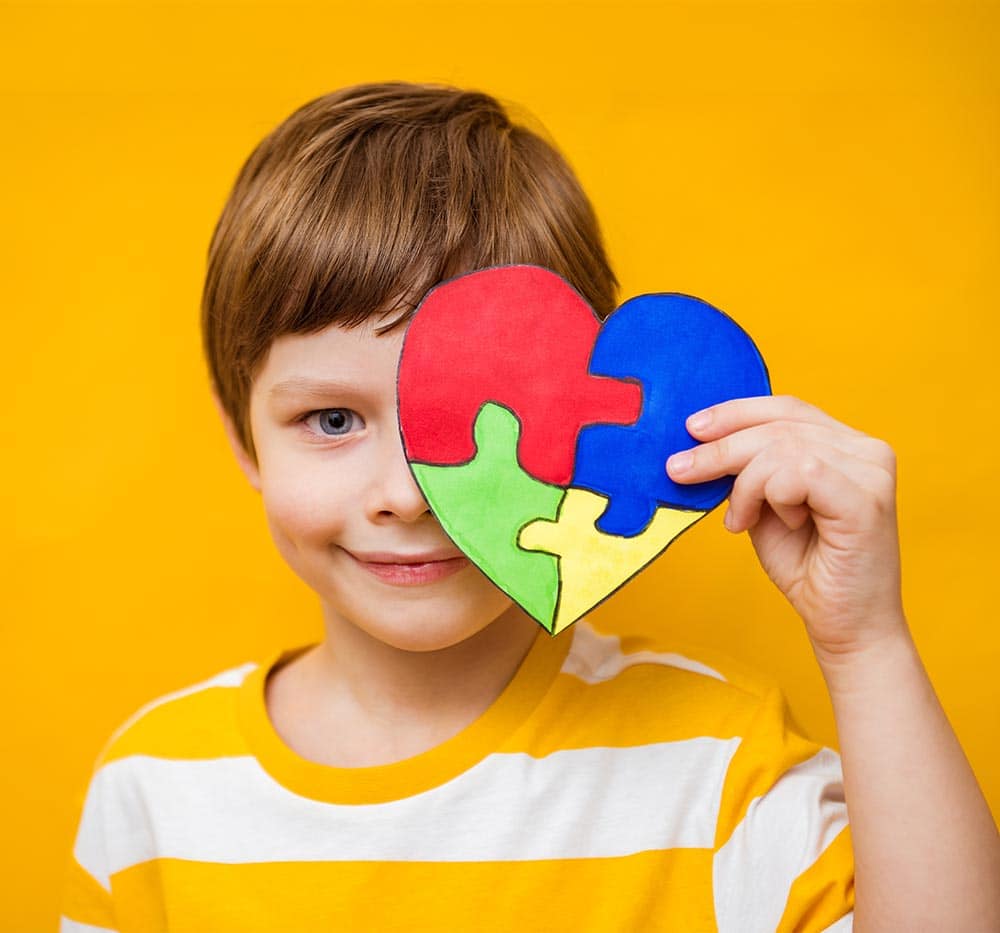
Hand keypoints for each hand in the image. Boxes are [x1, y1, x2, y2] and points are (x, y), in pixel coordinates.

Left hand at [666, 395, 905, 662]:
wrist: (845, 626)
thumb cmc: (807, 567)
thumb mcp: (765, 505)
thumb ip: (748, 471)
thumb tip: (700, 439)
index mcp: (846, 445)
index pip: (786, 408)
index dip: (735, 412)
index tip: (692, 428)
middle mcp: (867, 450)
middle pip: (779, 424)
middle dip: (720, 447)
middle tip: (679, 470)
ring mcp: (872, 472)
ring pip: (782, 446)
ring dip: (745, 484)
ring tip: (741, 520)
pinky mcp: (866, 499)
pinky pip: (796, 472)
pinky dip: (769, 496)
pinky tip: (782, 525)